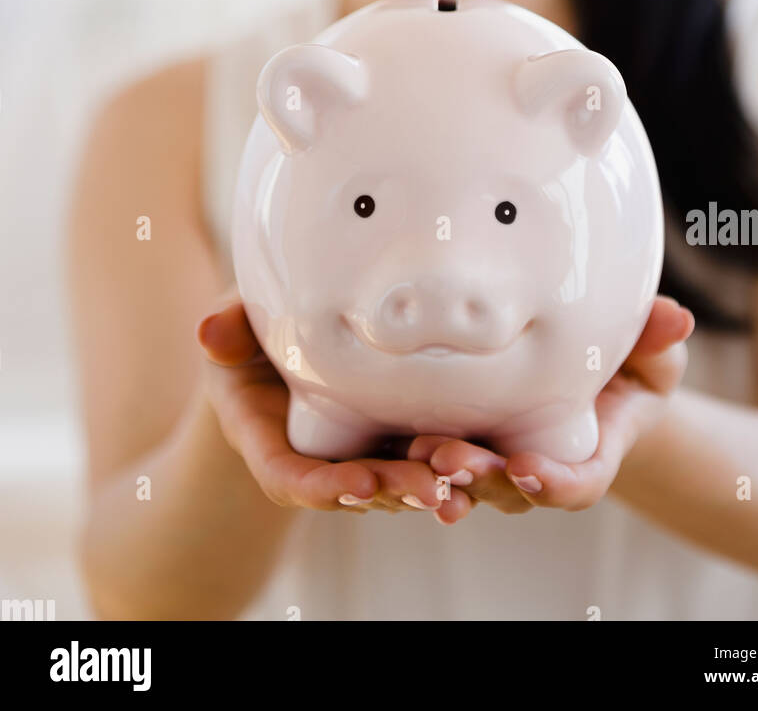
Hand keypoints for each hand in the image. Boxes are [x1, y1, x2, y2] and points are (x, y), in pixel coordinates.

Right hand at [197, 292, 462, 518]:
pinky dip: (455, 465)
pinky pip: (426, 458)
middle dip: (393, 490)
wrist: (285, 342)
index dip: (322, 486)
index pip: (290, 476)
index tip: (357, 483)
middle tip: (431, 487)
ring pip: (397, 479)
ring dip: (433, 482)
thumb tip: (209, 331)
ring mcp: (361, 450)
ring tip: (468, 475)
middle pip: (355, 488)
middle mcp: (319, 456)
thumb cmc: (255, 331)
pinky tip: (489, 466)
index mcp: (269, 438)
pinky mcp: (397, 436)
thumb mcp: (237, 327)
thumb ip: (228, 329)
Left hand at [402, 295, 694, 520]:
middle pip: (511, 488)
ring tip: (417, 449)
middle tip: (451, 457)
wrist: (592, 373)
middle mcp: (543, 463)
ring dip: (443, 471)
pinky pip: (440, 460)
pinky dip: (418, 460)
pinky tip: (392, 447)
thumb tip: (677, 318)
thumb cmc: (628, 364)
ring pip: (470, 480)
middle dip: (482, 477)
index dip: (552, 485)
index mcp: (591, 453)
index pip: (576, 485)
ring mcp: (503, 455)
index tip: (527, 468)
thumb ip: (656, 339)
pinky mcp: (468, 436)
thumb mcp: (650, 352)